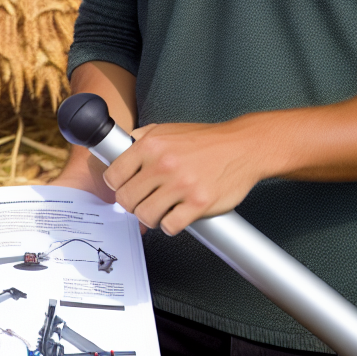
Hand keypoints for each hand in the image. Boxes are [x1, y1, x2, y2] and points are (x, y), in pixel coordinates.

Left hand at [103, 119, 272, 235]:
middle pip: (126, 199)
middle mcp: (163, 164)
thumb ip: (142, 137)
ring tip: (160, 210)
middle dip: (132, 204)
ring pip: (145, 215)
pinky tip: (176, 216)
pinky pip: (170, 226)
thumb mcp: (167, 129)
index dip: (117, 186)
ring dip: (150, 217)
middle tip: (142, 202)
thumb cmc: (206, 140)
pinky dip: (170, 225)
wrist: (243, 146)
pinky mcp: (199, 203)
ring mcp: (181, 185)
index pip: (114, 175)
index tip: (124, 188)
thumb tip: (122, 147)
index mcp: (150, 145)